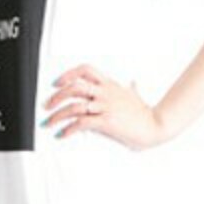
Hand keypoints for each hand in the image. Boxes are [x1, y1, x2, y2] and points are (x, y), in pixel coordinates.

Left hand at [40, 63, 165, 150]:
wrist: (156, 125)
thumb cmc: (145, 113)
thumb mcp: (135, 96)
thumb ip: (131, 88)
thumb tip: (133, 82)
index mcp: (110, 85)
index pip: (86, 70)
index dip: (68, 74)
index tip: (57, 82)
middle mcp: (105, 93)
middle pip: (75, 86)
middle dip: (56, 95)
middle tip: (47, 105)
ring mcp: (106, 106)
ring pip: (74, 105)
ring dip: (57, 114)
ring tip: (48, 122)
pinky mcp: (107, 121)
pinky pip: (82, 122)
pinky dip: (69, 128)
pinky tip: (63, 133)